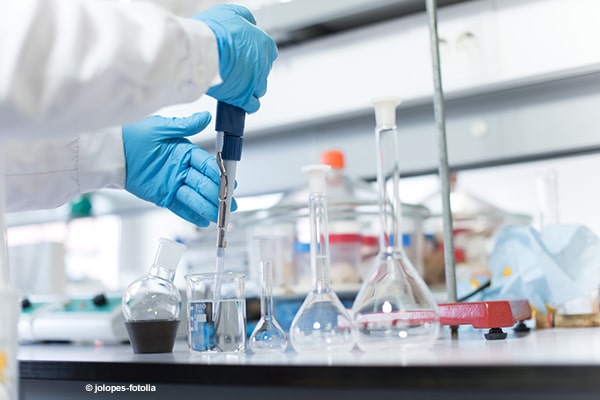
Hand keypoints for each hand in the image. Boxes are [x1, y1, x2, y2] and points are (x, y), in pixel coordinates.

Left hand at [123, 112, 230, 226]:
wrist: (111, 153)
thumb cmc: (133, 136)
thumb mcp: (160, 127)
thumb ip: (185, 125)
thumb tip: (205, 117)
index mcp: (185, 151)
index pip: (207, 164)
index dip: (219, 174)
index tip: (228, 182)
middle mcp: (182, 168)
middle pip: (204, 183)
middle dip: (217, 194)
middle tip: (228, 204)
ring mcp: (174, 183)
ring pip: (195, 197)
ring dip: (208, 207)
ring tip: (219, 216)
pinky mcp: (164, 196)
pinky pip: (180, 207)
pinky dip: (191, 214)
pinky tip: (203, 220)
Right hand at [194, 4, 277, 112]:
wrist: (201, 51)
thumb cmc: (213, 32)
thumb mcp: (231, 13)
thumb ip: (245, 18)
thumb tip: (250, 22)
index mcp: (264, 43)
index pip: (267, 51)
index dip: (255, 54)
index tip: (246, 55)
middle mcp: (264, 63)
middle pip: (262, 71)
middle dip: (251, 71)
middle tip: (235, 68)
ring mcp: (255, 82)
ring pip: (259, 88)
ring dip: (249, 87)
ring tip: (234, 83)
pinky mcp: (244, 97)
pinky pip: (252, 105)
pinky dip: (247, 104)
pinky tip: (238, 99)